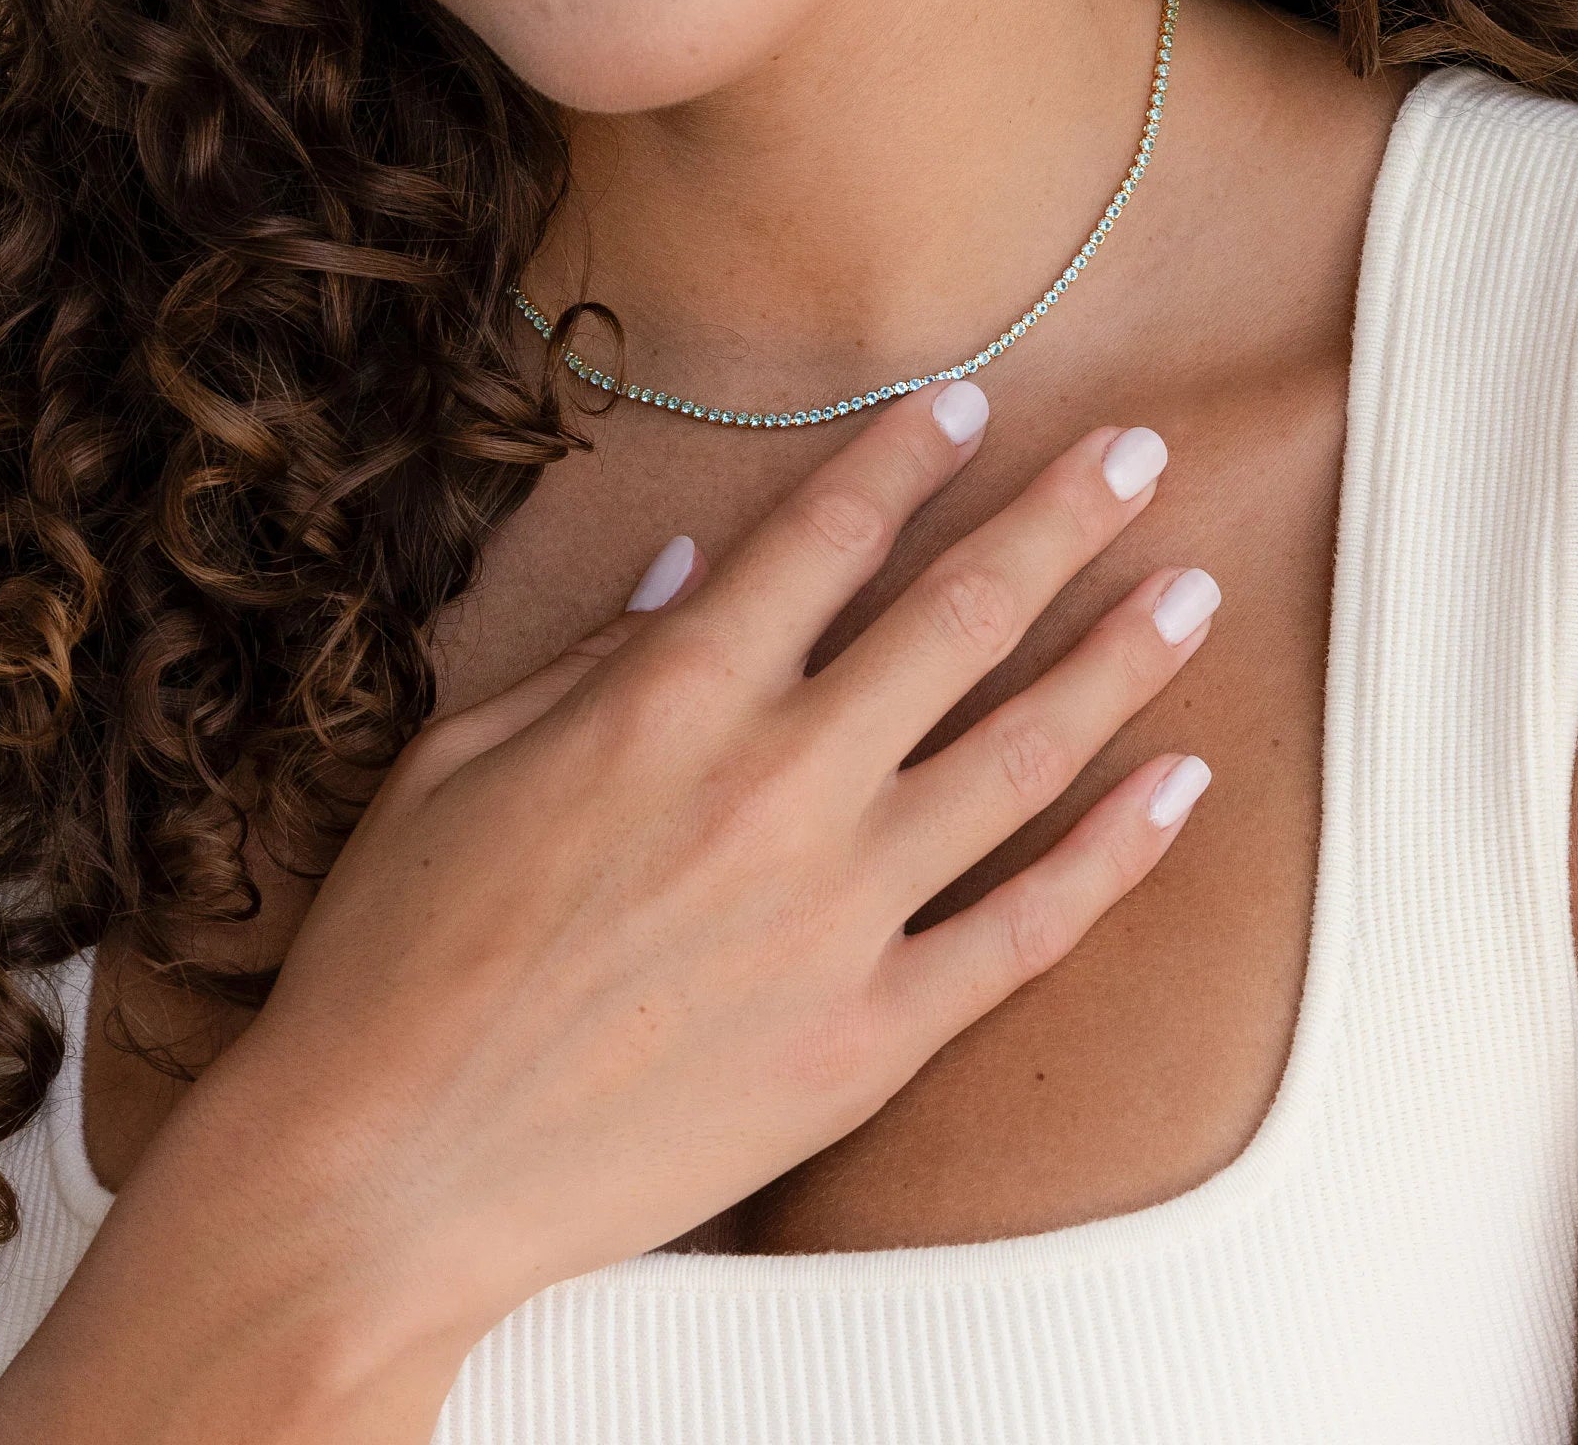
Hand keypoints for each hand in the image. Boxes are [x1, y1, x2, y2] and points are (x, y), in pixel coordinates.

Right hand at [228, 381, 1217, 1332]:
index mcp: (671, 698)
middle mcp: (777, 785)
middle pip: (959, 615)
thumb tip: (697, 565)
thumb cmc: (396, 954)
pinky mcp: (869, 1040)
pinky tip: (1182, 786)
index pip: (826, 536)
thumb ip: (594, 651)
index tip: (972, 400)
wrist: (384, 1177)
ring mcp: (836, 916)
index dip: (910, 454)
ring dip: (1120, 657)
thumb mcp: (461, 755)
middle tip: (1139, 452)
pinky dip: (1118, 854)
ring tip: (1194, 590)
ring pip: (1023, 754)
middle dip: (1061, 518)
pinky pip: (1027, 930)